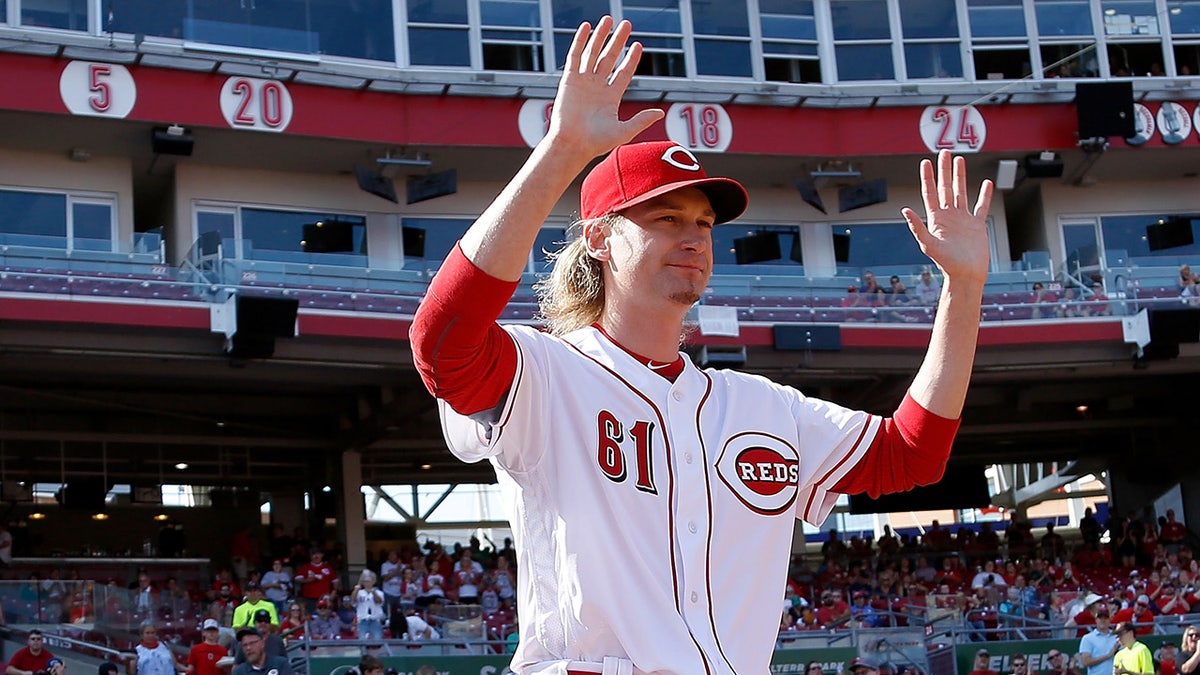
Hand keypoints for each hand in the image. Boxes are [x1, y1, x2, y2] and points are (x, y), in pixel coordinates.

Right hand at [545, 16, 663, 159]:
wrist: (572, 144)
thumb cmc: (596, 143)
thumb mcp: (624, 131)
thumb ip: (641, 120)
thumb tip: (660, 113)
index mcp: (611, 97)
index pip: (623, 72)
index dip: (631, 59)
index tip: (638, 45)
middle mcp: (597, 87)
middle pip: (610, 58)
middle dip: (618, 41)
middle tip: (627, 24)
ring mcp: (583, 82)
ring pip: (593, 53)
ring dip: (601, 36)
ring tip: (609, 19)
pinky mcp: (569, 80)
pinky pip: (575, 56)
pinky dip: (580, 41)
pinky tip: (587, 27)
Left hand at [902, 150, 993, 285]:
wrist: (966, 275)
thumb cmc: (946, 263)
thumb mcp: (928, 244)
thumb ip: (917, 227)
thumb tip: (904, 210)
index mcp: (936, 218)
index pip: (930, 192)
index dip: (927, 177)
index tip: (925, 162)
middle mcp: (948, 216)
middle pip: (945, 187)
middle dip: (944, 170)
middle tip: (944, 152)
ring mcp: (963, 219)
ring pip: (961, 192)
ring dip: (960, 176)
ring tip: (959, 160)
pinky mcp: (977, 225)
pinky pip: (981, 206)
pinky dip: (984, 195)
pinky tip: (986, 183)